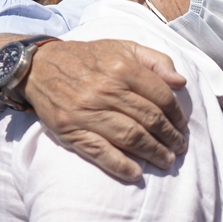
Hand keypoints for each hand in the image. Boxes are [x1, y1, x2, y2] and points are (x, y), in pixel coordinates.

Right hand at [21, 39, 188, 181]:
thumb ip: (156, 61)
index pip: (161, 96)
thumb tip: (180, 83)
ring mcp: (87, 112)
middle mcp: (106, 90)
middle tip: (180, 148)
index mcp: (123, 68)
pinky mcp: (71, 129)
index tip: (183, 126)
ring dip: (153, 152)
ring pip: (130, 137)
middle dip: (170, 137)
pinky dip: (120, 165)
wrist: (39, 66)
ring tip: (166, 160)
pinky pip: (99, 151)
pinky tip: (135, 173)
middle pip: (149, 119)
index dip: (177, 115)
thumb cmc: (88, 58)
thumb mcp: (124, 48)